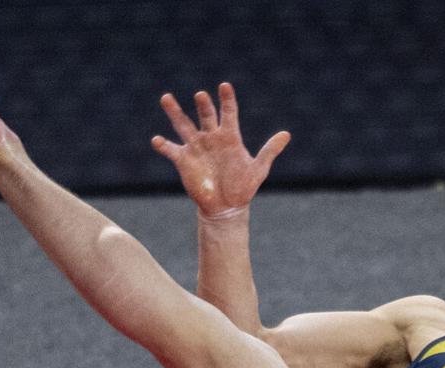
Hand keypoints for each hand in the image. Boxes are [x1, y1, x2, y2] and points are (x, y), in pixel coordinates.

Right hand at [151, 83, 289, 217]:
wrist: (227, 206)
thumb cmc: (244, 186)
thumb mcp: (259, 169)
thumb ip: (270, 151)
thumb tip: (287, 134)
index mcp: (229, 136)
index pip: (229, 113)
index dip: (227, 99)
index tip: (224, 86)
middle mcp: (211, 137)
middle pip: (205, 115)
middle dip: (203, 106)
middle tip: (201, 96)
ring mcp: (196, 147)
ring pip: (183, 125)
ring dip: (175, 112)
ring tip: (166, 97)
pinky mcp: (184, 160)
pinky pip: (171, 149)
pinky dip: (163, 145)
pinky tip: (157, 140)